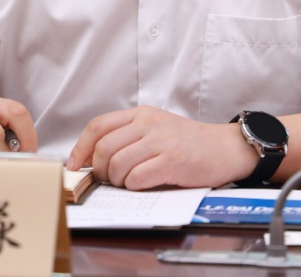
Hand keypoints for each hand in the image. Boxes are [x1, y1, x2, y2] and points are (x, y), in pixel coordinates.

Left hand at [66, 106, 255, 189]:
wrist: (226, 148)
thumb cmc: (190, 143)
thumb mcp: (157, 128)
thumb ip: (129, 137)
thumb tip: (94, 160)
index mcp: (141, 114)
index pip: (98, 126)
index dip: (80, 148)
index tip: (74, 166)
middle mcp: (149, 124)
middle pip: (104, 147)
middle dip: (99, 170)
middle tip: (107, 180)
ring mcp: (160, 141)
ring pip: (117, 164)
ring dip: (116, 181)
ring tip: (128, 183)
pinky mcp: (172, 161)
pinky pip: (138, 177)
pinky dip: (134, 186)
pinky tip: (143, 185)